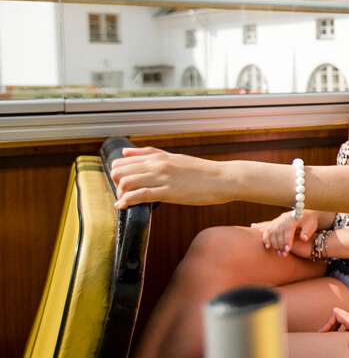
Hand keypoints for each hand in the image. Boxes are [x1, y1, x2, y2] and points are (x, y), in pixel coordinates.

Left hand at [111, 147, 228, 207]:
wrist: (223, 179)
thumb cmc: (201, 171)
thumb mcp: (174, 158)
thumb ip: (149, 154)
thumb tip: (125, 151)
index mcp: (158, 157)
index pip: (122, 161)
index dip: (117, 174)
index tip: (124, 184)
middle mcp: (157, 165)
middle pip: (119, 171)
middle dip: (115, 185)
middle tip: (124, 194)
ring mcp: (162, 178)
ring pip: (126, 182)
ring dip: (120, 194)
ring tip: (126, 202)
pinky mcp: (168, 192)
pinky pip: (140, 195)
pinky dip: (127, 201)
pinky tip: (123, 206)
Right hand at [253, 210, 317, 256]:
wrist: (305, 214)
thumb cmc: (309, 221)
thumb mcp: (312, 225)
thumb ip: (308, 232)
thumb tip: (303, 238)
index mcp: (293, 218)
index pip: (288, 229)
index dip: (287, 240)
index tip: (287, 250)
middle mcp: (284, 218)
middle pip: (278, 232)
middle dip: (280, 245)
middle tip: (283, 255)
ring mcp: (278, 220)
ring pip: (271, 232)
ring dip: (273, 244)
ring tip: (278, 253)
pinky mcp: (274, 223)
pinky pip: (267, 230)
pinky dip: (266, 239)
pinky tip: (267, 247)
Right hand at [319, 308, 348, 348]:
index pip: (336, 314)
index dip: (327, 322)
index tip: (322, 333)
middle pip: (336, 319)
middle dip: (328, 327)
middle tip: (323, 338)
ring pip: (342, 325)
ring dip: (335, 331)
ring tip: (330, 343)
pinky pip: (348, 332)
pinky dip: (343, 336)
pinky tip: (345, 346)